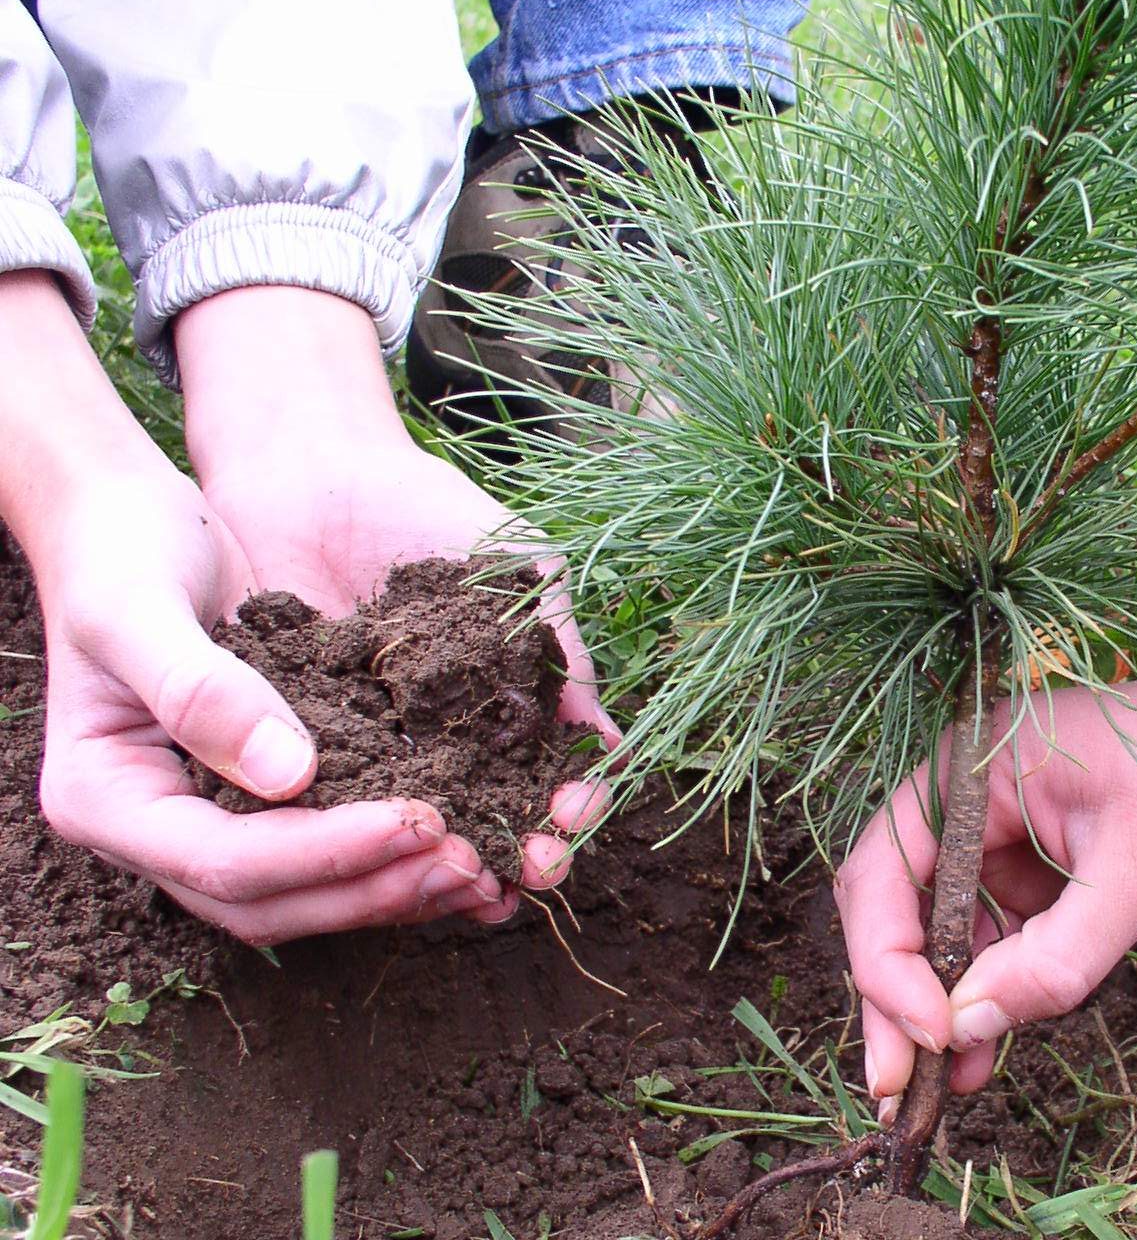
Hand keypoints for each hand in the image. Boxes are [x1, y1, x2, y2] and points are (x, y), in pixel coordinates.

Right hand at [0, 272, 499, 941]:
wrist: (126, 518)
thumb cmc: (122, 551)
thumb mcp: (140, 609)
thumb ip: (201, 691)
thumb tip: (291, 776)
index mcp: (108, 799)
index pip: (224, 863)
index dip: (325, 854)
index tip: (418, 820)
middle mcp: (158, 828)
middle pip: (270, 900)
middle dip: (372, 888)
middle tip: (469, 862)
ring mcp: (210, 815)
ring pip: (305, 890)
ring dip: (394, 886)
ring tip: (485, 869)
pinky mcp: (266, 787)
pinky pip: (330, 840)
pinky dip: (395, 849)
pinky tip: (468, 836)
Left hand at [178, 286, 616, 893]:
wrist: (315, 471)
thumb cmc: (431, 509)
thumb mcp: (520, 566)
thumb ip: (560, 646)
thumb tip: (607, 741)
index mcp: (510, 698)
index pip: (553, 769)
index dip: (573, 800)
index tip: (575, 814)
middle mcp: (449, 735)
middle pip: (497, 813)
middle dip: (523, 851)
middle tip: (534, 872)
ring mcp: (379, 744)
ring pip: (424, 825)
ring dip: (454, 862)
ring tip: (472, 888)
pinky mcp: (306, 742)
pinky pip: (337, 805)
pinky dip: (362, 841)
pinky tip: (383, 863)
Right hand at [837, 664, 1136, 1108]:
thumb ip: (1054, 957)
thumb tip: (965, 1029)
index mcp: (970, 774)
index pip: (883, 871)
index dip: (887, 962)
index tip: (932, 1035)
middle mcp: (964, 799)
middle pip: (893, 903)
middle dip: (894, 996)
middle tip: (896, 1091)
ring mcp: (994, 832)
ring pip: (933, 926)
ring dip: (936, 1003)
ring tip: (947, 1083)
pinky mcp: (1028, 861)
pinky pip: (985, 930)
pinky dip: (982, 987)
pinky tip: (984, 1046)